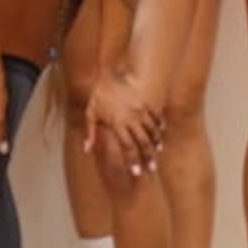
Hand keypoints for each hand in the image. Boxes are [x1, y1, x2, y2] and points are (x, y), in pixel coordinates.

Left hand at [83, 55, 165, 178]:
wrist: (109, 75)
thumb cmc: (98, 96)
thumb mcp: (90, 113)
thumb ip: (90, 132)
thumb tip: (86, 150)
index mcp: (118, 123)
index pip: (128, 147)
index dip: (132, 161)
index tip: (136, 172)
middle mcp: (131, 119)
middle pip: (143, 142)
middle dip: (148, 156)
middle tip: (152, 168)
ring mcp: (140, 111)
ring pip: (152, 131)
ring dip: (155, 143)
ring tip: (157, 153)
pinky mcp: (145, 103)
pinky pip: (155, 117)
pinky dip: (159, 126)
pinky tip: (161, 133)